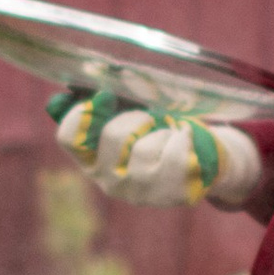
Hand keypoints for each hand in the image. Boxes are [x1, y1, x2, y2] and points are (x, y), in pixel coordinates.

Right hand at [49, 91, 263, 210]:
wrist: (204, 159)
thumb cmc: (161, 132)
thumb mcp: (134, 117)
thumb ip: (113, 103)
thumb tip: (98, 78)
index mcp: (93, 161)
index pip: (69, 138)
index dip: (83, 113)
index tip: (106, 96)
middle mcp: (110, 182)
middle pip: (112, 135)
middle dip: (137, 116)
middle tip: (151, 117)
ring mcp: (139, 193)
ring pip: (144, 148)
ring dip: (163, 130)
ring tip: (171, 134)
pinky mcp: (170, 196)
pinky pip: (174, 156)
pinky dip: (183, 138)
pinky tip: (185, 140)